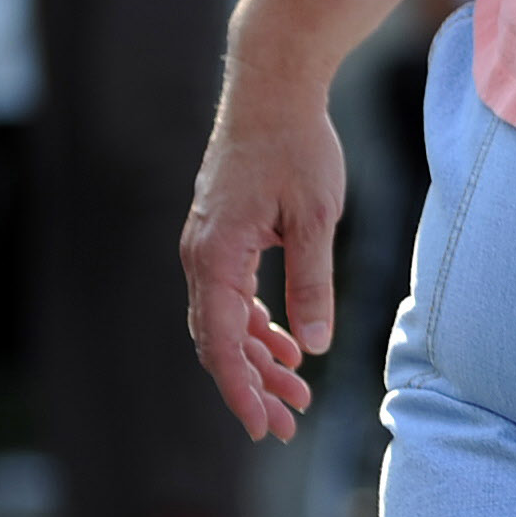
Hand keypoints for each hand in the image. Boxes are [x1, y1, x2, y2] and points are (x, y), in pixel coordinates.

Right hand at [180, 77, 345, 441]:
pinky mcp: (222, 237)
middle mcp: (200, 255)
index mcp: (215, 255)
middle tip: (287, 426)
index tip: (262, 427)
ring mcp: (207, 246)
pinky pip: (231, 296)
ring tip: (297, 395)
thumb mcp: (316, 216)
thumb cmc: (297, 147)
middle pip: (218, 341)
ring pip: (225, 322)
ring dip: (258, 359)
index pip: (220, 342)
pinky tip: (286, 346)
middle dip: (252, 386)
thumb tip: (312, 347)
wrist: (272, 89)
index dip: (240, 390)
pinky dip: (256, 326)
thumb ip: (313, 283)